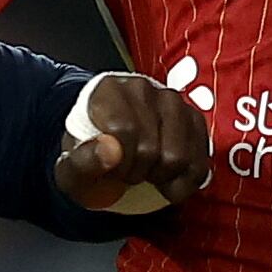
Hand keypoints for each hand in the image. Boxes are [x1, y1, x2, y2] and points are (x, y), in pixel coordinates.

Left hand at [58, 72, 215, 212]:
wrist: (109, 160)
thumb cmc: (91, 162)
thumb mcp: (72, 172)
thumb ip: (83, 162)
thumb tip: (111, 151)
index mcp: (108, 90)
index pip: (124, 130)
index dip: (118, 163)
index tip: (110, 170)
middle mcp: (143, 88)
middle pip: (151, 148)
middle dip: (138, 172)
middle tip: (127, 172)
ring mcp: (173, 103)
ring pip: (179, 157)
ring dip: (161, 177)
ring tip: (146, 172)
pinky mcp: (195, 121)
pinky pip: (199, 164)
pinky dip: (183, 183)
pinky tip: (167, 180)